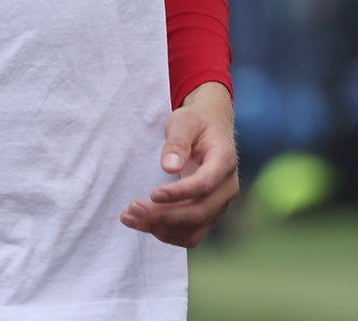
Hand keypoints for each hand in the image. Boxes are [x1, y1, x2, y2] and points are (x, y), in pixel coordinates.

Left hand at [122, 81, 238, 247]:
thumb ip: (177, 141)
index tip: (152, 193)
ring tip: (130, 218)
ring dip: (161, 228)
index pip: (205, 184)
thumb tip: (169, 167)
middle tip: (132, 208)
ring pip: (193, 229)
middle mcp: (227, 187)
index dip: (179, 193)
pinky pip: (191, 235)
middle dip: (163, 215)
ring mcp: (219, 205)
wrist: (209, 134)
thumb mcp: (185, 122)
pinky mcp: (208, 216)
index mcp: (225, 160)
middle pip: (198, 212)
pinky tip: (144, 224)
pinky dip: (167, 234)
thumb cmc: (195, 125)